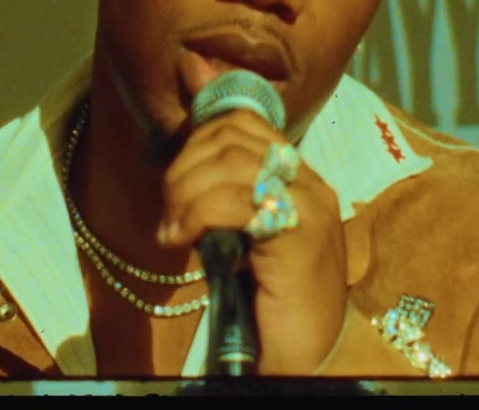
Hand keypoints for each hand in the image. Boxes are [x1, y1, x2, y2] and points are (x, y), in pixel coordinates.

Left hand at [157, 109, 347, 374]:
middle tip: (168, 207)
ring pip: (231, 164)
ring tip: (171, 227)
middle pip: (233, 138)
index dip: (199, 136)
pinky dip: (197, 214)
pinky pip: (236, 202)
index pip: (246, 123)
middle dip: (185, 165)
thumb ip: (222, 196)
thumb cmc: (272, 301)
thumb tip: (181, 168)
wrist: (309, 356)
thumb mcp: (243, 235)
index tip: (174, 173)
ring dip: (186, 191)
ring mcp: (309, 207)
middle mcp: (310, 184)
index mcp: (301, 178)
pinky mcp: (298, 236)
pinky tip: (180, 237)